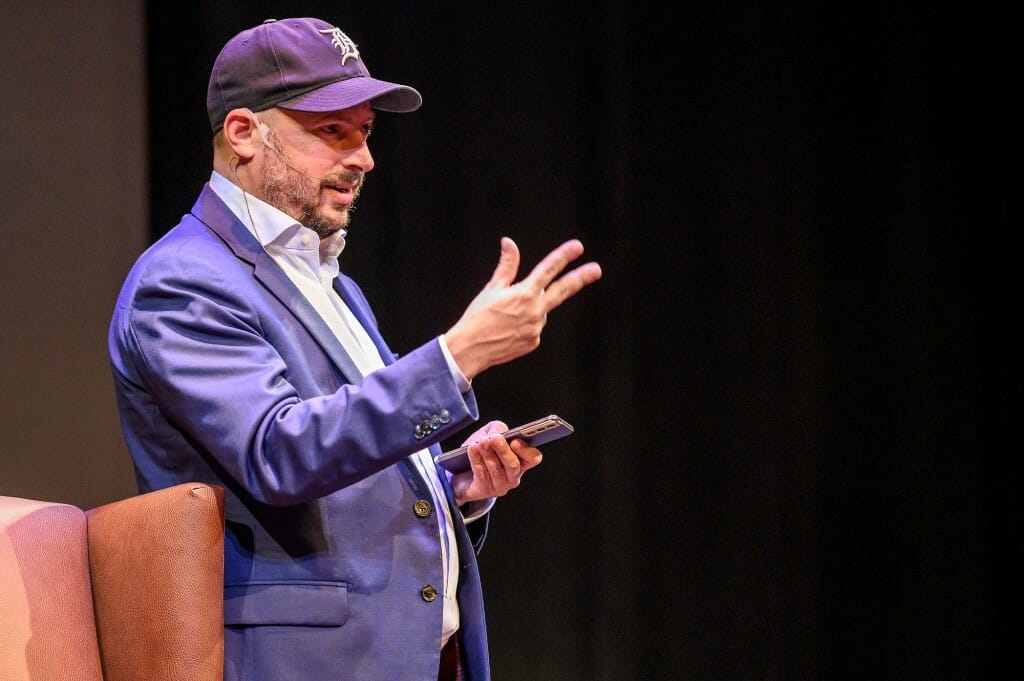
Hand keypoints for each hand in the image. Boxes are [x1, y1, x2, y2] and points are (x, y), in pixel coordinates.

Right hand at [443, 237, 601, 379]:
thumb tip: (509, 244)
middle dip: (580, 278)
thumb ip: (507, 266)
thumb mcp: (492, 288)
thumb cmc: (477, 318)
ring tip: (506, 316)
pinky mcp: (534, 342)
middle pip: (562, 290)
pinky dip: (525, 324)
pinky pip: (535, 328)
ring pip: (542, 310)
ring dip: (532, 307)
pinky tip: (508, 329)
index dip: (564, 256)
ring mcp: (536, 328)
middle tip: (596, 269)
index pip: (548, 269)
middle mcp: (535, 310)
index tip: (577, 247)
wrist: (470, 349)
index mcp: (524, 293)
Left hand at [449, 420, 543, 504]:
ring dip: (488, 454)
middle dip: (503, 451)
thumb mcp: (490, 432)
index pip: (533, 458)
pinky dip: (476, 461)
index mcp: (521, 461)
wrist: (460, 468)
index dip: (526, 450)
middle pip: (513, 466)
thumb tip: (499, 434)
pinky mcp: (484, 491)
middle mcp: (513, 476)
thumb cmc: (482, 448)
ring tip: (481, 442)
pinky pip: (481, 476)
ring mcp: (500, 486)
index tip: (515, 442)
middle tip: (495, 439)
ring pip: (496, 470)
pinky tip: (472, 449)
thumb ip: (498, 429)